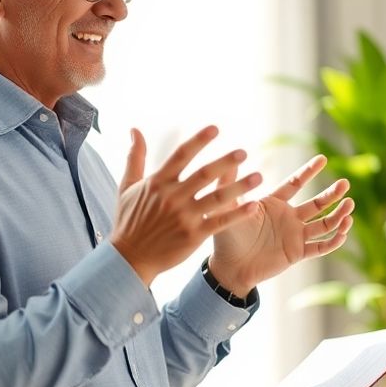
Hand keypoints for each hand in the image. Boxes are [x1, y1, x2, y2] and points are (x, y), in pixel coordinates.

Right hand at [110, 126, 263, 285]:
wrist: (129, 258)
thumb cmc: (129, 220)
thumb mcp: (126, 186)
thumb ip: (135, 157)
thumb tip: (134, 130)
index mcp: (158, 182)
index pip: (181, 155)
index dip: (198, 141)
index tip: (215, 128)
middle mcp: (172, 197)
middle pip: (203, 175)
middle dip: (225, 162)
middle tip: (244, 153)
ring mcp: (184, 217)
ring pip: (217, 198)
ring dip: (239, 187)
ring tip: (259, 177)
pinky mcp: (193, 235)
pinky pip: (220, 222)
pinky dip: (237, 214)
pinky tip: (254, 206)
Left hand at [207, 154, 353, 296]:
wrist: (229, 267)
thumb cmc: (227, 236)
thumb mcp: (229, 207)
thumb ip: (231, 184)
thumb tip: (231, 157)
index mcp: (274, 204)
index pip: (296, 184)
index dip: (309, 171)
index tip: (323, 158)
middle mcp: (288, 218)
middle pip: (316, 204)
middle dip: (332, 194)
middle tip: (345, 184)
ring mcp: (295, 236)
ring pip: (323, 224)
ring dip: (338, 216)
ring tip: (349, 206)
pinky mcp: (298, 253)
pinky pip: (320, 247)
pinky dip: (333, 241)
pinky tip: (343, 232)